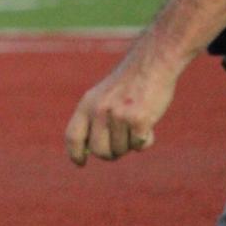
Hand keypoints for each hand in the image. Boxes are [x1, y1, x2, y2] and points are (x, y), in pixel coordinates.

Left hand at [64, 45, 179, 165]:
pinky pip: (140, 145)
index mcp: (87, 104)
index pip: (73, 135)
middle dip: (112, 153)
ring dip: (132, 142)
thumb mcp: (104, 95)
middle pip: (99, 151)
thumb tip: (92, 151)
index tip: (80, 163)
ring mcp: (118, 115)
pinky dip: (146, 139)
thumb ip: (95, 119)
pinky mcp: (138, 119)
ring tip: (137, 119)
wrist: (152, 62)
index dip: (74, 153)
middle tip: (123, 142)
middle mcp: (99, 110)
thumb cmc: (130, 82)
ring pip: (122, 149)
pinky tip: (149, 120)